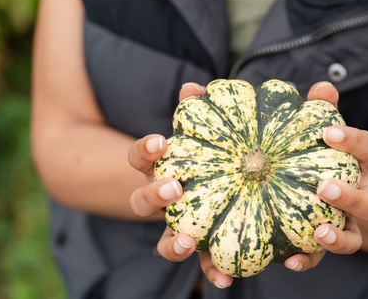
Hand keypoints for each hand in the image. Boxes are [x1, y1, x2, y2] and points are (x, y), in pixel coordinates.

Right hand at [129, 83, 234, 288]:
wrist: (189, 192)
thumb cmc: (201, 155)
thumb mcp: (198, 133)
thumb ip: (198, 111)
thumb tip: (192, 87)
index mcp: (159, 169)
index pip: (140, 157)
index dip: (146, 150)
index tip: (161, 140)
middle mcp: (161, 200)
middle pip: (142, 202)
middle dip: (154, 196)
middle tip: (174, 187)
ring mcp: (176, 226)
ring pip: (163, 240)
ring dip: (172, 244)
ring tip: (185, 242)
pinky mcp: (199, 248)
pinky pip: (201, 263)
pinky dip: (211, 272)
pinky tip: (227, 279)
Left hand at [283, 81, 367, 272]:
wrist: (335, 191)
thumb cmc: (325, 152)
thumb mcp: (326, 129)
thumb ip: (323, 109)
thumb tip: (323, 87)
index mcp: (365, 165)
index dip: (353, 141)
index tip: (329, 133)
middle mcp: (364, 196)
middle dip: (350, 197)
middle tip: (323, 186)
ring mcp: (350, 224)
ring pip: (355, 238)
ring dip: (338, 237)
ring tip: (318, 230)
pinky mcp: (330, 243)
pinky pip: (322, 258)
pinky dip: (308, 261)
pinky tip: (288, 260)